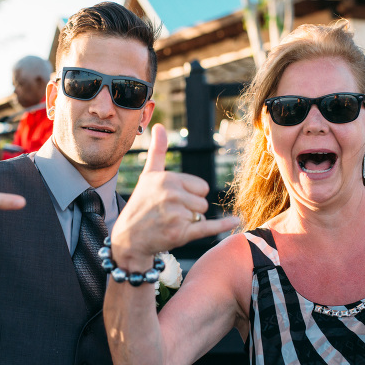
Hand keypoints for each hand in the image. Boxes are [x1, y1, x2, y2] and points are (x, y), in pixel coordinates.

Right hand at [111, 124, 239, 270]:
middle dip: (191, 209)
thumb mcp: (148, 175)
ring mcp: (177, 214)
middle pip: (203, 202)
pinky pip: (208, 227)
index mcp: (168, 179)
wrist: (129, 238)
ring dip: (191, 222)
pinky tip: (235, 221)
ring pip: (202, 215)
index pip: (201, 187)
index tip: (172, 201)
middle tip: (170, 214)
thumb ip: (158, 151)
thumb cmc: (141, 205)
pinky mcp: (181, 233)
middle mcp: (172, 194)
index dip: (190, 195)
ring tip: (170, 223)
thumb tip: (158, 126)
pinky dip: (223, 225)